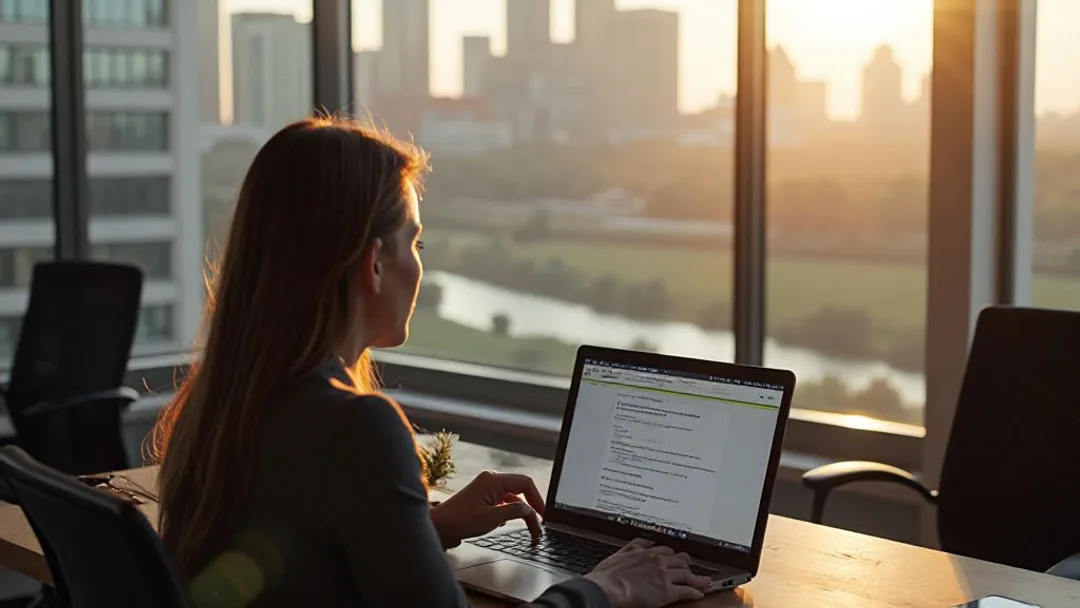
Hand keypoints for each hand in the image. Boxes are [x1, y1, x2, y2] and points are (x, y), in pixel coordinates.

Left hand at [429, 471, 544, 548]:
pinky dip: (512, 514)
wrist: (439, 527)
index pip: (525, 483)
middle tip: (539, 526)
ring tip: (531, 531)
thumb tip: (530, 511)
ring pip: (515, 499)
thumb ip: (513, 512)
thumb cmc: (458, 521)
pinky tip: (510, 525)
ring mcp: (488, 489)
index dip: (537, 499)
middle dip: (532, 508)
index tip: (544, 515)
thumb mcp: (490, 518)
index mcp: (493, 479)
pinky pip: (506, 503)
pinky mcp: (485, 498)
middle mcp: (492, 481)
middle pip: (522, 491)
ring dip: (523, 513)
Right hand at [584, 539, 711, 607]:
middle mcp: (658, 561)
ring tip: (703, 581)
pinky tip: (698, 594)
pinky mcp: (667, 592)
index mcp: (647, 552)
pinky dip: (695, 592)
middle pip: (681, 560)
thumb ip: (634, 545)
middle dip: (686, 564)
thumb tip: (645, 542)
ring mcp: (664, 576)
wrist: (607, 588)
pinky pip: (686, 591)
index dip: (673, 556)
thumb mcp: (620, 553)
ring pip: (687, 574)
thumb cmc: (608, 575)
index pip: (667, 550)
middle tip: (690, 569)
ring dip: (696, 578)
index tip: (676, 559)